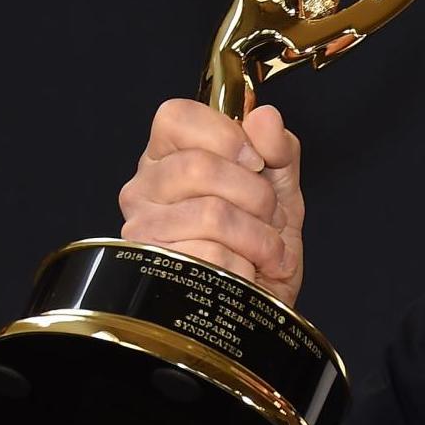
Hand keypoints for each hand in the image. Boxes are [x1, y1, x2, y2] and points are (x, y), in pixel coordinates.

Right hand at [119, 99, 305, 306]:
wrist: (261, 307)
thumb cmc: (262, 245)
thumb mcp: (280, 188)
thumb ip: (278, 148)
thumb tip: (265, 118)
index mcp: (169, 158)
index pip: (175, 117)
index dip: (225, 134)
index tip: (256, 161)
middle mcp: (145, 190)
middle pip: (199, 167)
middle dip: (255, 195)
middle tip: (267, 216)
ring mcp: (144, 232)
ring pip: (212, 214)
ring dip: (258, 238)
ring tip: (262, 250)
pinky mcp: (154, 273)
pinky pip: (212, 257)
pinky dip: (246, 267)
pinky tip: (244, 273)